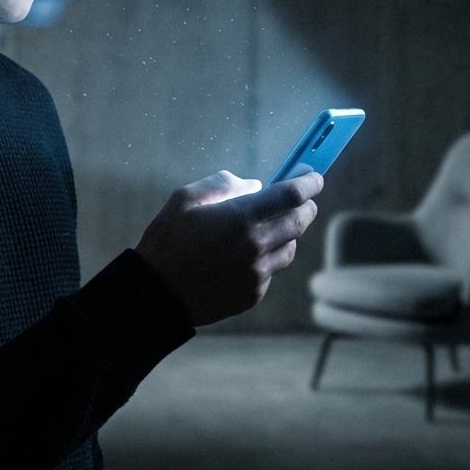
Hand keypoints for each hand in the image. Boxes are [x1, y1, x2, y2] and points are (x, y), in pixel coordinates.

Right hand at [134, 170, 322, 325]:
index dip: (308, 181)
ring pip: (290, 247)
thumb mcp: (186, 198)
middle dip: (307, 206)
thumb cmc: (167, 240)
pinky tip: (249, 253)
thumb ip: (223, 185)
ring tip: (273, 225)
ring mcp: (256, 272)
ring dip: (289, 232)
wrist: (156, 293)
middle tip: (305, 198)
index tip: (313, 175)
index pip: (291, 195)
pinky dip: (268, 257)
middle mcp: (255, 245)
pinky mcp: (253, 293)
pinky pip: (272, 270)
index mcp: (240, 217)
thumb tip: (253, 186)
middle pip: (300, 221)